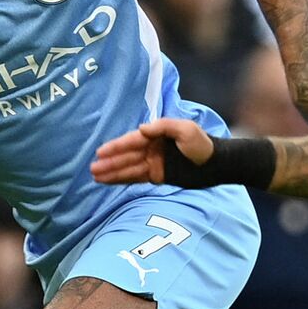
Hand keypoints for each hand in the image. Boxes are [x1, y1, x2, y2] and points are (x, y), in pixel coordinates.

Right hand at [90, 118, 212, 184]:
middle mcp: (152, 148)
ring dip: (112, 172)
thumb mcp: (186, 130)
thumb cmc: (202, 144)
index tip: (100, 152)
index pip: (132, 141)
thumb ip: (164, 127)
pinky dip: (123, 179)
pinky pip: (136, 177)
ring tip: (95, 176)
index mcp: (156, 135)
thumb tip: (141, 129)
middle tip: (92, 168)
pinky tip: (110, 181)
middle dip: (110, 162)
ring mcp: (153, 162)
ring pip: (128, 168)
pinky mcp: (157, 176)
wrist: (215, 164)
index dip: (116, 147)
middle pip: (127, 156)